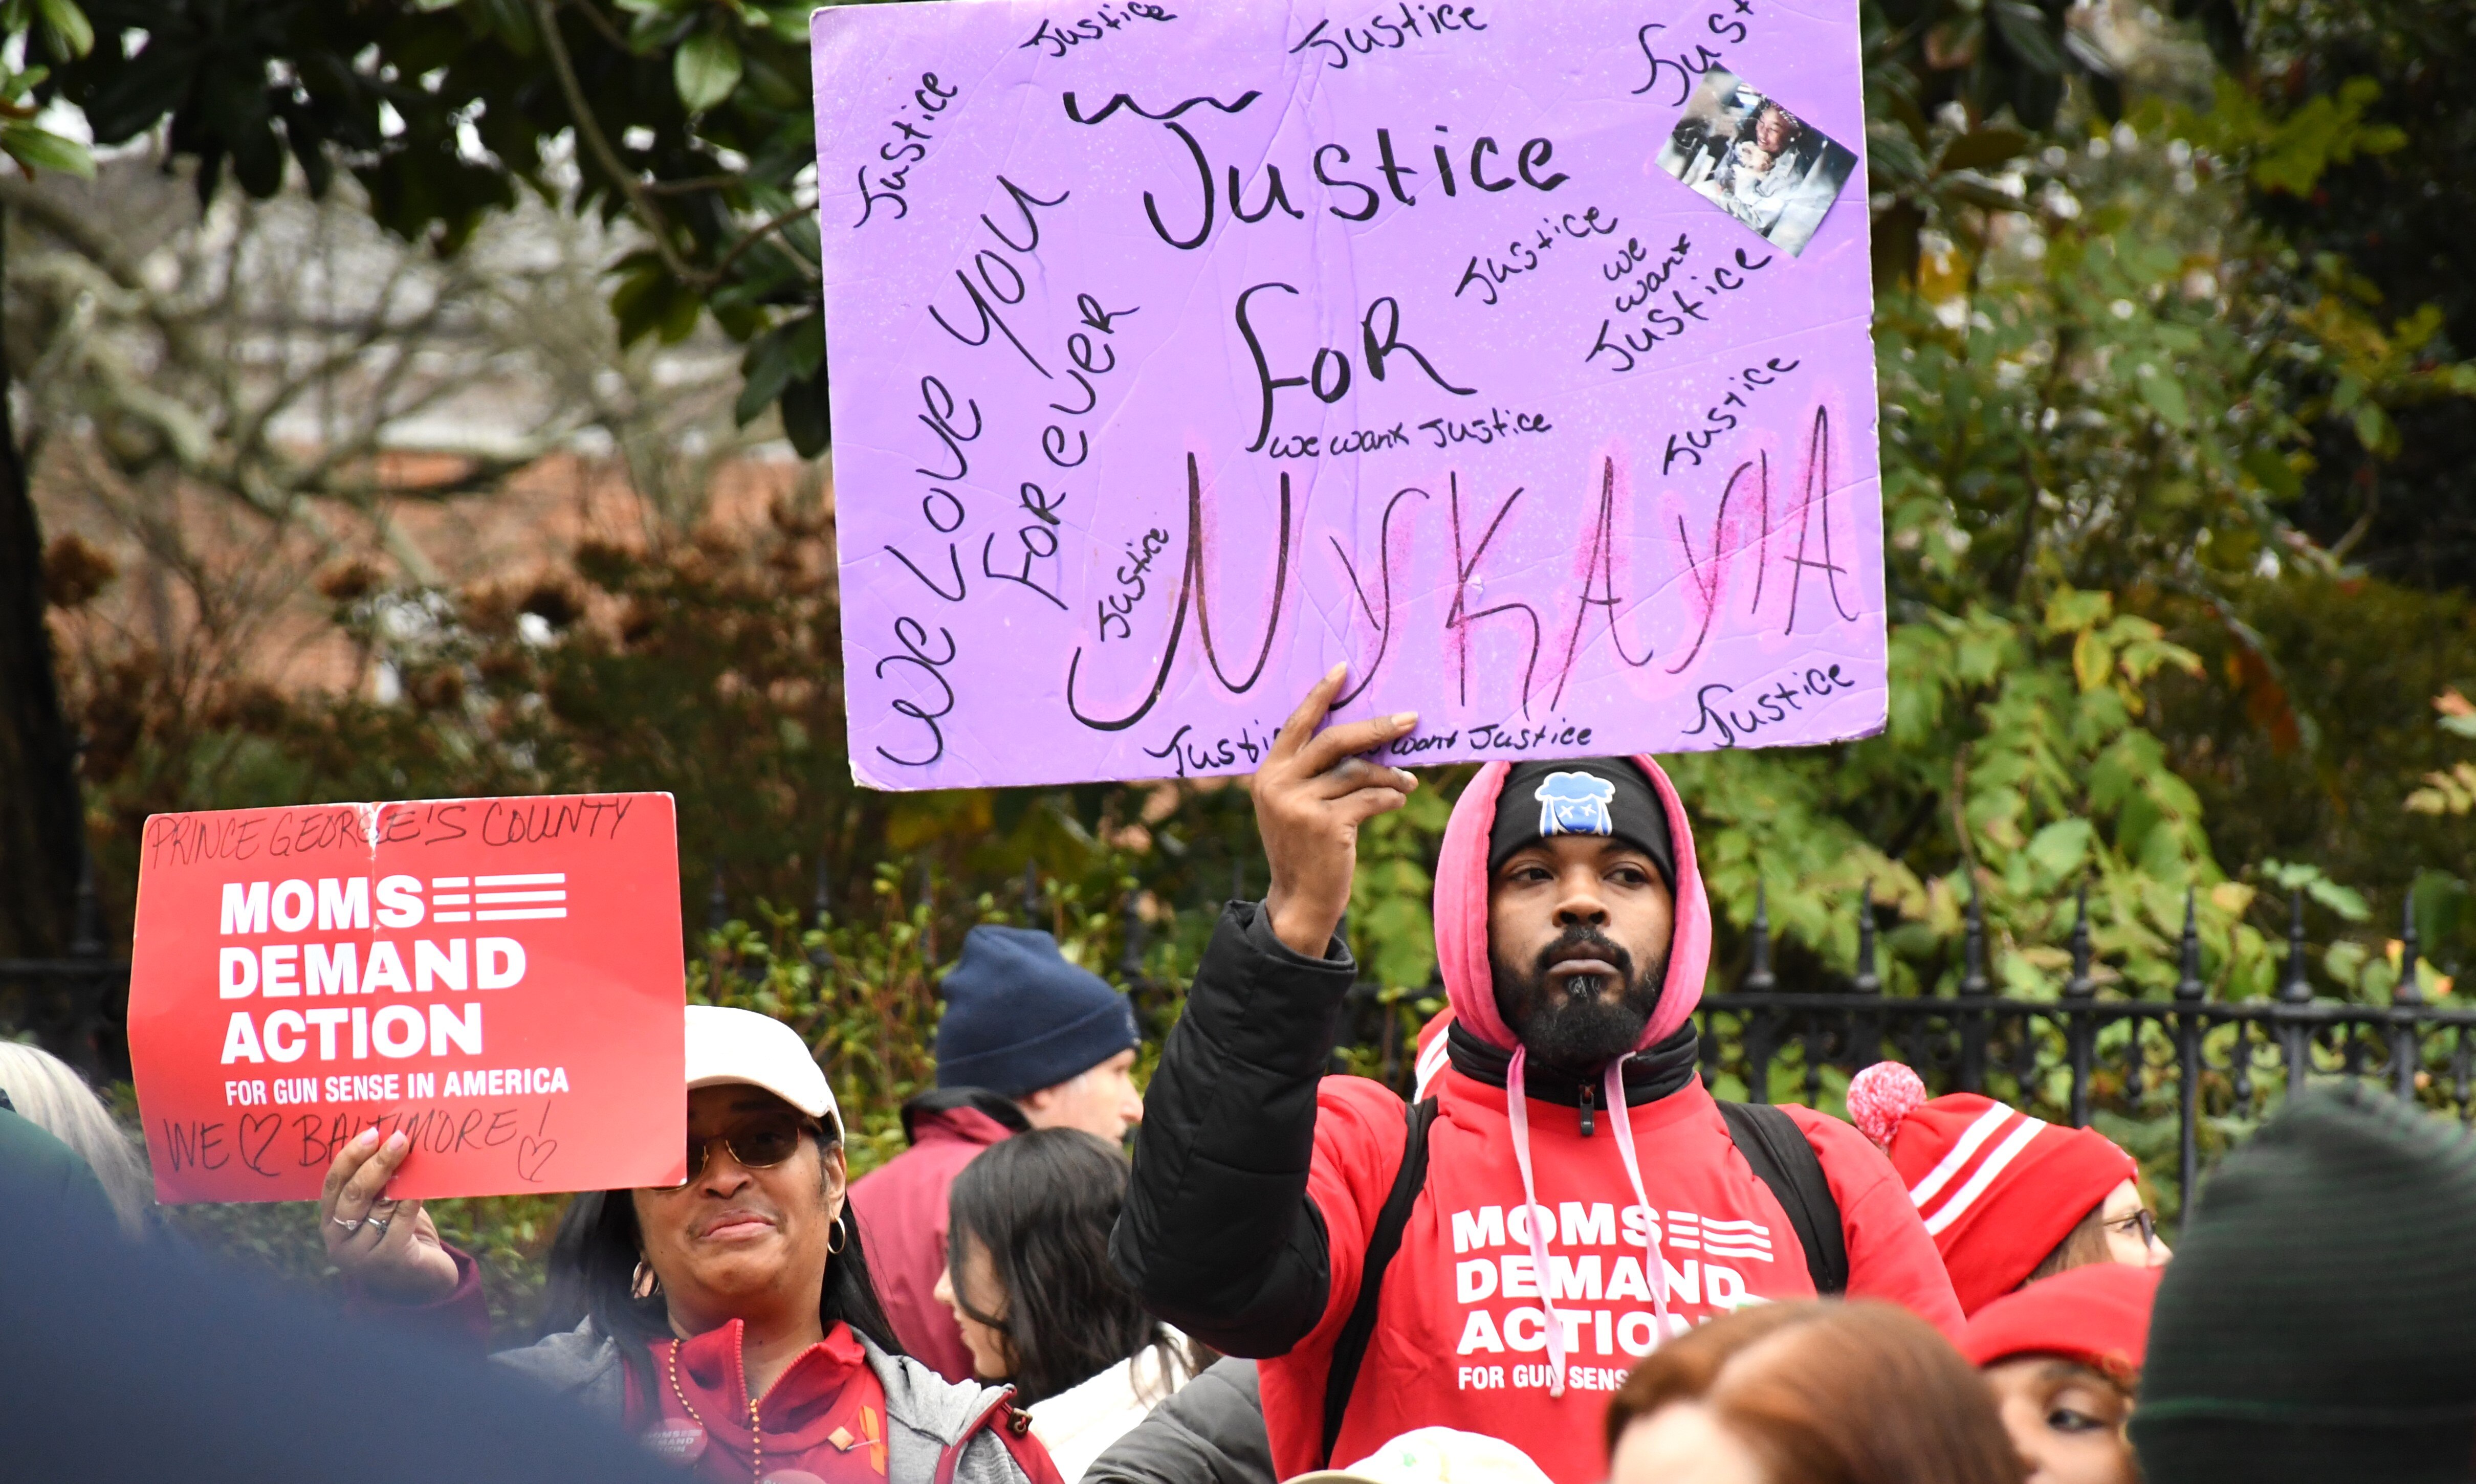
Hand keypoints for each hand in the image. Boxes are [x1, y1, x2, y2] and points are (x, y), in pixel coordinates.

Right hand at [319, 1127, 459, 1304]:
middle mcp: (339, 1240)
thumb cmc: (401, 1234)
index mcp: (330, 1222)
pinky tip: (420, 1186)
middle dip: (377, 1163)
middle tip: (399, 1139)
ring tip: (414, 1157)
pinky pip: (399, 1221)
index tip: (371, 1133)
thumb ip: (380, 1184)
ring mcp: (360, 1254)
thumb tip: (393, 1140)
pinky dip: (410, 1200)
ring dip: (398, 1180)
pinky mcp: (388, 1261)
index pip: (333, 1184)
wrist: (423, 1280)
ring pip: (378, 1207)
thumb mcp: (382, 1209)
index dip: (350, 1157)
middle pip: (354, 1193)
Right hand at [1254, 664, 1418, 955]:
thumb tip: (1366, 740)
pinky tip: (1399, 799)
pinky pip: (1369, 799)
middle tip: (1409, 719)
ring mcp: (1300, 805)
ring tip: (1408, 781)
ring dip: (1389, 774)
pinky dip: (1390, 796)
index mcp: (1268, 773)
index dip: (1320, 694)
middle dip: (1376, 727)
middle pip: (1335, 740)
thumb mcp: (1297, 805)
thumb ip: (1314, 773)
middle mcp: (1278, 784)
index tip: (1344, 670)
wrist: (1299, 900)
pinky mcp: (1325, 826)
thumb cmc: (1305, 847)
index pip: (1297, 723)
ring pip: (1357, 772)